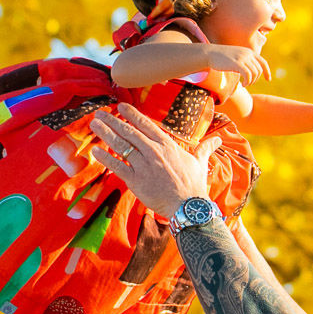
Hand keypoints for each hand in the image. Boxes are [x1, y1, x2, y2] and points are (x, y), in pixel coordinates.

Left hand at [91, 104, 221, 216]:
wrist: (188, 206)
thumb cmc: (194, 185)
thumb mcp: (200, 162)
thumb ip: (205, 148)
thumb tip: (217, 139)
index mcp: (167, 145)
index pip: (146, 125)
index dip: (132, 115)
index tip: (121, 106)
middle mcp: (154, 152)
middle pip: (129, 132)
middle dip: (113, 121)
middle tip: (100, 112)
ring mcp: (144, 165)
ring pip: (121, 145)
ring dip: (106, 133)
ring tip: (94, 124)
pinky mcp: (136, 181)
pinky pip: (117, 166)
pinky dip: (105, 158)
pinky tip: (95, 151)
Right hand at [202, 44, 270, 84]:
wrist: (210, 53)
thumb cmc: (221, 58)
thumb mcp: (236, 58)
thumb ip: (244, 62)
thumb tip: (250, 73)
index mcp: (249, 52)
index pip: (263, 62)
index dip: (267, 72)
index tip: (268, 79)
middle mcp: (248, 54)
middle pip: (259, 70)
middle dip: (256, 79)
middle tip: (248, 84)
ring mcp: (243, 58)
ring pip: (254, 73)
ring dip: (251, 82)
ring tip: (244, 84)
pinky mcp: (237, 63)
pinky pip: (248, 75)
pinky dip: (247, 82)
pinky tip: (242, 84)